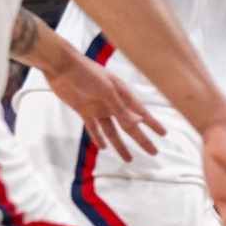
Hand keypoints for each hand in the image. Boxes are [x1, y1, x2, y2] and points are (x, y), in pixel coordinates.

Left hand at [45, 55, 164, 163]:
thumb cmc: (87, 73)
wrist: (62, 67)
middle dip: (141, 139)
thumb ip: (120, 108)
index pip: (141, 113)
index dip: (152, 124)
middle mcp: (113, 103)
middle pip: (130, 126)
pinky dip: (98, 138)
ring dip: (120, 144)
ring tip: (129, 158)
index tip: (163, 134)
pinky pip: (94, 128)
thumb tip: (137, 123)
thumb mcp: (107, 91)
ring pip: (113, 131)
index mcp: (122, 95)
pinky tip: (104, 147)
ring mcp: (99, 108)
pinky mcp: (84, 111)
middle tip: (153, 151)